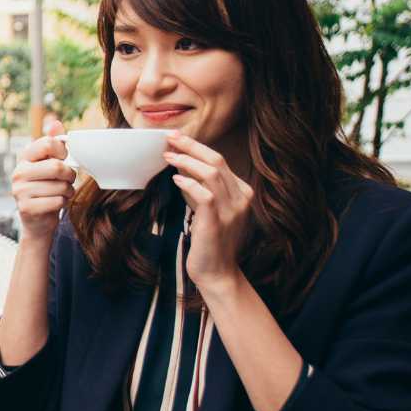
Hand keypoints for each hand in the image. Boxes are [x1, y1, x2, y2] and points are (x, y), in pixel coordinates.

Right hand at [11, 118, 76, 240]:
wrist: (37, 220)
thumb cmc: (47, 188)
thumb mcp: (49, 163)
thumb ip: (53, 143)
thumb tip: (54, 122)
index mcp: (24, 157)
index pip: (49, 143)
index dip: (64, 152)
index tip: (64, 159)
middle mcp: (18, 172)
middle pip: (57, 166)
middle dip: (70, 175)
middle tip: (68, 179)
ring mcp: (20, 191)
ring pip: (60, 186)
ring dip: (67, 191)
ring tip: (61, 193)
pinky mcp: (26, 207)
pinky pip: (58, 201)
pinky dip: (63, 203)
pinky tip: (56, 204)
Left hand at [164, 131, 253, 291]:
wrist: (218, 273)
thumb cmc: (210, 240)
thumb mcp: (208, 209)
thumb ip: (200, 188)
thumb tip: (181, 165)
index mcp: (242, 192)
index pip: (220, 161)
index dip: (197, 147)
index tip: (177, 138)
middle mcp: (241, 198)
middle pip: (217, 161)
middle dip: (191, 146)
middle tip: (170, 137)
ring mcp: (231, 210)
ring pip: (211, 173)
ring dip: (187, 161)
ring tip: (168, 157)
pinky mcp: (216, 222)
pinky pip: (205, 195)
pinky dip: (188, 184)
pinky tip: (175, 180)